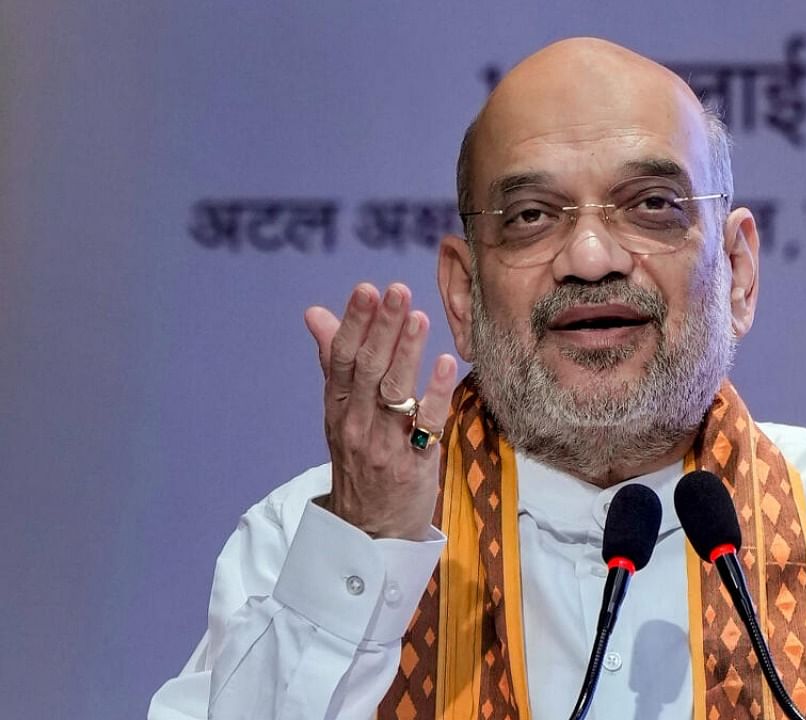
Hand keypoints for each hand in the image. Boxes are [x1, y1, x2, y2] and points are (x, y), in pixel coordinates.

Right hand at [304, 282, 456, 540]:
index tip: (366, 290)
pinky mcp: (414, 464)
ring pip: (394, 392)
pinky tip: (446, 364)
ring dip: (407, 353)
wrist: (370, 530)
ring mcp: (384, 446)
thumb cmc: (359, 460)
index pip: (342, 360)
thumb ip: (333, 361)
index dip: (354, 324)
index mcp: (337, 409)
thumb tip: (316, 313)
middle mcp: (356, 425)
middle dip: (382, 328)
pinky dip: (435, 393)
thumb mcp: (339, 413)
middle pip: (368, 370)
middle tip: (397, 291)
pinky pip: (426, 425)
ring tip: (419, 317)